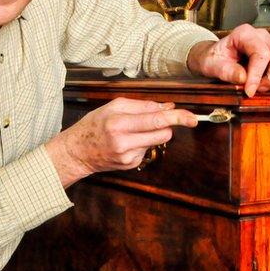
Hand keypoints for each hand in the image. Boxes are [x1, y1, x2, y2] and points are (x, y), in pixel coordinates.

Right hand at [45, 97, 196, 186]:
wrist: (77, 152)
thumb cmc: (94, 125)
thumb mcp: (113, 107)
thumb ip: (142, 105)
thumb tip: (167, 107)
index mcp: (118, 123)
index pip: (155, 120)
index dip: (177, 118)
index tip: (192, 117)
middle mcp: (124, 142)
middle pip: (163, 133)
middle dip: (167, 124)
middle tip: (162, 118)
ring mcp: (128, 156)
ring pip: (157, 141)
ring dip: (152, 133)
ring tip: (133, 131)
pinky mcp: (131, 165)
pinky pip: (148, 149)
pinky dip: (143, 143)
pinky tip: (127, 142)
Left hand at [187, 24, 269, 96]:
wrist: (217, 58)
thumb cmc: (214, 59)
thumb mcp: (211, 65)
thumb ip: (225, 71)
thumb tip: (243, 78)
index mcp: (244, 34)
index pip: (261, 53)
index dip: (257, 75)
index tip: (249, 91)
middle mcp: (262, 36)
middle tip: (258, 90)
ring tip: (267, 88)